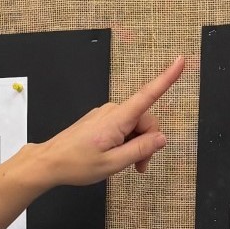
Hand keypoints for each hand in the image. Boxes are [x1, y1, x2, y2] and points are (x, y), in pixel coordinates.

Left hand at [33, 57, 184, 187]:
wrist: (50, 162)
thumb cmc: (76, 164)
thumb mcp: (113, 164)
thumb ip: (140, 150)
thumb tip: (161, 139)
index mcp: (117, 119)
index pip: (148, 95)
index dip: (167, 77)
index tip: (180, 61)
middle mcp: (112, 111)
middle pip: (145, 121)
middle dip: (147, 144)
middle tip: (139, 167)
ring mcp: (105, 114)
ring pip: (134, 126)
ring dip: (136, 145)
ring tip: (124, 164)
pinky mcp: (101, 120)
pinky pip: (123, 128)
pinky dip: (125, 142)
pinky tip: (115, 155)